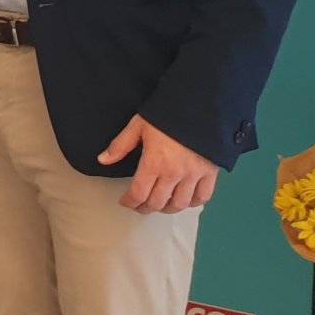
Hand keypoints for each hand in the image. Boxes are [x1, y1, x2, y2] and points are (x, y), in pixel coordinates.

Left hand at [100, 114, 218, 212]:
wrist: (200, 105)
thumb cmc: (166, 114)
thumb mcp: (138, 125)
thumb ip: (120, 145)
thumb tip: (102, 160)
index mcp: (154, 163)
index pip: (139, 193)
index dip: (129, 202)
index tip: (125, 202)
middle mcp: (174, 174)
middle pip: (158, 202)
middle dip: (145, 208)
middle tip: (140, 206)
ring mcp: (194, 175)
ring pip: (180, 204)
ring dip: (167, 208)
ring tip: (160, 204)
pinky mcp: (211, 173)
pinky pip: (203, 197)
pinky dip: (192, 203)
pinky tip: (185, 200)